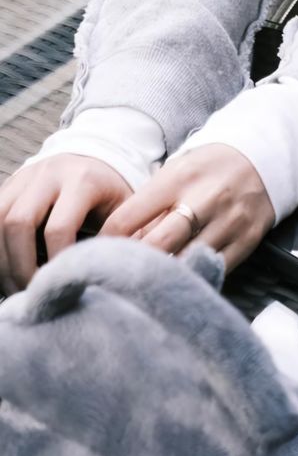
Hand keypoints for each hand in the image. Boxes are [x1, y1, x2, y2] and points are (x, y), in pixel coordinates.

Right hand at [0, 156, 131, 294]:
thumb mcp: (127, 211)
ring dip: (2, 259)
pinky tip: (7, 269)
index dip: (56, 263)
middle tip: (32, 294)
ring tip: (16, 286)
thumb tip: (110, 278)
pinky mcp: (9, 184)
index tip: (63, 287)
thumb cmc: (112, 196)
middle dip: (20, 266)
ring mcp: (25, 177)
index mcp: (83, 180)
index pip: (58, 227)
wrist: (95, 161)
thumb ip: (124, 239)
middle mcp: (49, 174)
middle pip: (19, 222)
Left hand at [100, 145, 275, 272]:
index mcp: (178, 177)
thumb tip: (120, 246)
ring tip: (145, 285)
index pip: (130, 216)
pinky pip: (213, 270)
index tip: (95, 253)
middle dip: (133, 264)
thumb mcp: (176, 171)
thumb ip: (150, 205)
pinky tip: (179, 283)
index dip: (107, 240)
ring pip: (186, 262)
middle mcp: (203, 199)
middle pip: (157, 245)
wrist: (263, 158)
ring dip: (163, 276)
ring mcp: (227, 222)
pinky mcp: (246, 241)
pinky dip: (193, 278)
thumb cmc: (208, 167)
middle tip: (116, 277)